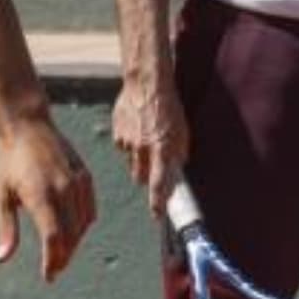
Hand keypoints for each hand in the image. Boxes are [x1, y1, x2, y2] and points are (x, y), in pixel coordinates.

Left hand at [0, 118, 95, 282]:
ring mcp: (77, 183)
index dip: (52, 262)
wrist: (27, 127)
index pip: (53, 238)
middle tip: (53, 270)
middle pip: (70, 236)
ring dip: (74, 244)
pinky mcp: (86, 177)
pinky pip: (89, 211)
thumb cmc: (8, 163)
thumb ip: (5, 229)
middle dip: (63, 258)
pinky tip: (72, 233)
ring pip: (82, 226)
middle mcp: (62, 189)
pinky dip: (83, 226)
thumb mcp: (0, 196)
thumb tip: (1, 260)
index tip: (48, 277)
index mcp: (40, 195)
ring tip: (60, 254)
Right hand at [113, 75, 189, 214]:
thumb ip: (179, 152)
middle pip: (140, 177)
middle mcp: (142, 149)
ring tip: (145, 138)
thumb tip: (177, 167)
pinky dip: (128, 143)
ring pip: (131, 161)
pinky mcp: (116, 132)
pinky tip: (135, 129)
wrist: (146, 84)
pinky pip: (122, 146)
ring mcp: (126, 141)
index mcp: (162, 149)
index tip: (156, 214)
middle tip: (152, 166)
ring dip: (138, 157)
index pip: (158, 184)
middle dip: (146, 177)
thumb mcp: (182, 131)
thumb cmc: (168, 106)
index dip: (157, 202)